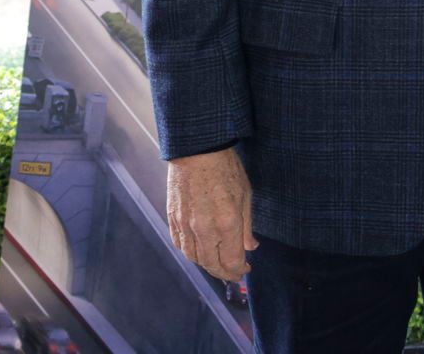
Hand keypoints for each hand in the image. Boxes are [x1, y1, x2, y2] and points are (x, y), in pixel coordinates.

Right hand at [167, 147, 258, 280]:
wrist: (197, 151)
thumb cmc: (226, 169)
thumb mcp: (246, 194)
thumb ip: (247, 225)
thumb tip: (251, 247)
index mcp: (227, 224)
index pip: (232, 261)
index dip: (239, 270)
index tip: (246, 269)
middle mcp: (204, 231)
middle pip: (212, 265)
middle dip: (224, 272)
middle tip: (233, 272)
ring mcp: (186, 227)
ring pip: (194, 258)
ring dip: (207, 265)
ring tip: (218, 263)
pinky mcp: (173, 220)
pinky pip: (180, 245)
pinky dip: (191, 253)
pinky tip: (199, 250)